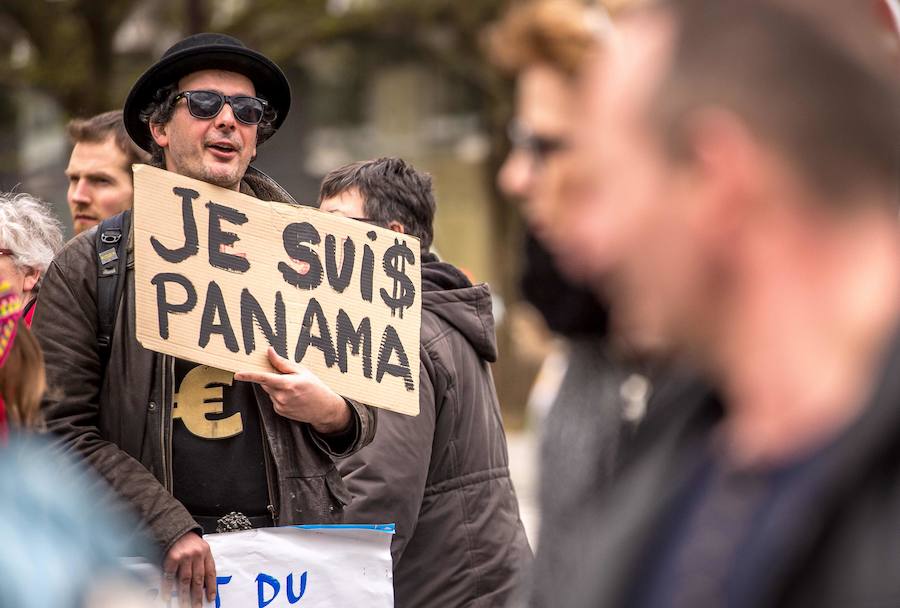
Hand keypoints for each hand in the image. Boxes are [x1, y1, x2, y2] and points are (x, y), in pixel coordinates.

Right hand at [162, 531, 215, 607]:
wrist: (174, 527)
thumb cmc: (187, 539)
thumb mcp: (200, 547)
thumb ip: (202, 563)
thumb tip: (204, 584)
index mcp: (206, 552)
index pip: (211, 573)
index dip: (211, 587)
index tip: (210, 598)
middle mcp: (197, 554)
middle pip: (198, 579)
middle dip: (197, 596)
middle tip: (197, 606)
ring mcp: (184, 556)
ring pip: (186, 580)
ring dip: (185, 595)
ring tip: (185, 605)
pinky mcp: (172, 557)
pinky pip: (170, 576)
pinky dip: (168, 587)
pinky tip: (168, 595)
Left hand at [235, 347, 351, 433]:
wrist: (323, 408)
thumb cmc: (315, 388)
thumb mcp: (302, 371)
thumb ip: (283, 363)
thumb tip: (270, 352)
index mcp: (287, 384)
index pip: (263, 378)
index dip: (249, 376)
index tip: (238, 374)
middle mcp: (281, 396)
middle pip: (265, 383)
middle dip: (272, 378)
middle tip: (287, 378)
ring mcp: (280, 406)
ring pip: (269, 391)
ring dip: (276, 388)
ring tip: (293, 390)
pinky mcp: (279, 411)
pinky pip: (273, 399)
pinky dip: (279, 396)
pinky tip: (292, 397)